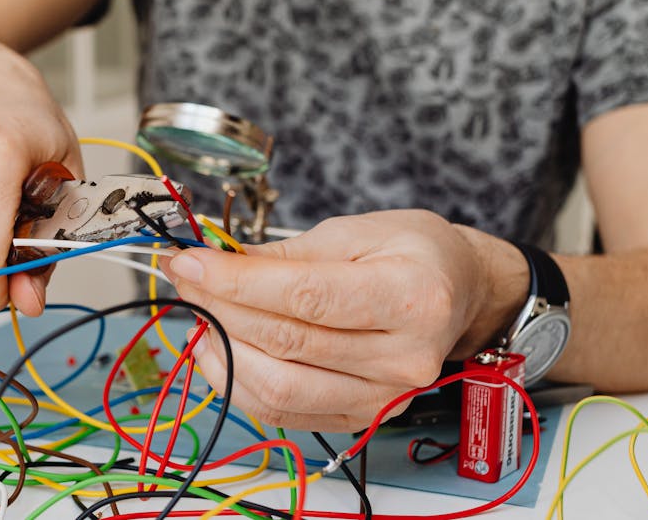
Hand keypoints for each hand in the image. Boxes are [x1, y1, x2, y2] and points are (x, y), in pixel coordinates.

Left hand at [161, 210, 523, 431]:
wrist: (460, 293)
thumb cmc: (414, 253)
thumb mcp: (355, 230)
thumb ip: (286, 254)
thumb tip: (217, 263)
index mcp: (411, 297)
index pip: (305, 297)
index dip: (236, 281)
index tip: (190, 261)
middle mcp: (404, 357)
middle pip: (287, 343)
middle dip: (221, 308)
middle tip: (187, 279)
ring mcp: (385, 396)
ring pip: (280, 388)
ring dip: (224, 351)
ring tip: (203, 316)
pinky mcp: (363, 417)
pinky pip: (286, 413)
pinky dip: (240, 384)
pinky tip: (222, 350)